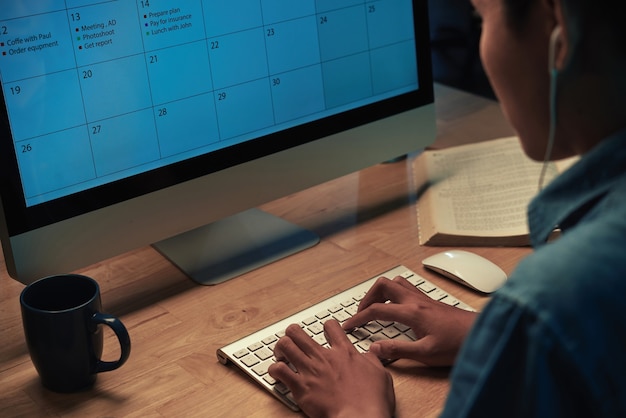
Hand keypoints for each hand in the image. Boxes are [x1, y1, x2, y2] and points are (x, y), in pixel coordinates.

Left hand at [268, 320, 394, 417]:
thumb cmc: (371, 400)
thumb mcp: (381, 374)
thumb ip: (374, 359)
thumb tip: (373, 351)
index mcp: (344, 352)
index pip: (330, 326)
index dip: (326, 327)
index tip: (324, 332)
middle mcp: (324, 357)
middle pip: (298, 332)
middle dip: (292, 333)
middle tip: (294, 340)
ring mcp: (310, 370)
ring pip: (285, 346)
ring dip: (280, 349)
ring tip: (281, 354)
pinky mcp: (300, 387)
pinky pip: (279, 370)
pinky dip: (275, 370)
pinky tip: (277, 373)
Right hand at [342, 276, 476, 365]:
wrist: (481, 334)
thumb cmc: (457, 344)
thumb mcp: (425, 353)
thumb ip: (397, 349)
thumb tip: (374, 348)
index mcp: (412, 312)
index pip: (376, 310)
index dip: (358, 318)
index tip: (349, 326)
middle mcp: (416, 300)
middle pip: (383, 285)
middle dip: (367, 298)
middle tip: (362, 313)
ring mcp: (423, 298)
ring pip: (395, 282)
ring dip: (381, 292)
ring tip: (375, 307)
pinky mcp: (430, 301)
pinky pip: (406, 287)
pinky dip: (394, 292)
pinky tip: (397, 306)